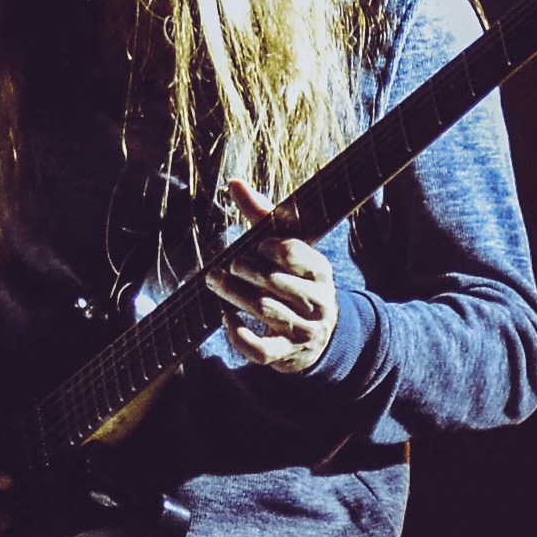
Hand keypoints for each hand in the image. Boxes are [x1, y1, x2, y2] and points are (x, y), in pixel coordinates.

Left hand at [210, 181, 338, 375]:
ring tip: (215, 281)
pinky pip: (261, 349)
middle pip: (273, 281)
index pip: (294, 253)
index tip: (257, 246)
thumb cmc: (296, 280)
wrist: (321, 335)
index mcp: (320, 271)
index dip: (270, 247)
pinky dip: (239, 335)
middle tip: (226, 266)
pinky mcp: (287, 354)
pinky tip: (225, 319)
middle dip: (245, 271)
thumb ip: (263, 216)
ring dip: (233, 295)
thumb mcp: (289, 248)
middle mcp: (317, 301)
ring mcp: (304, 330)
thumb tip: (232, 182)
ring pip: (264, 310)